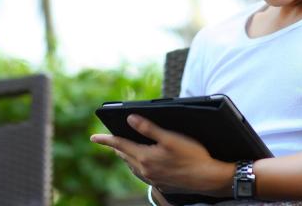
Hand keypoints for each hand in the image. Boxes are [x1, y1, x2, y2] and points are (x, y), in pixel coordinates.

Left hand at [90, 114, 233, 194]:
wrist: (208, 177)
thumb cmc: (192, 155)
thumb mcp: (171, 137)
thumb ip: (149, 128)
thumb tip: (130, 119)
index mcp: (145, 157)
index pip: (120, 145)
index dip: (106, 140)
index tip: (93, 137)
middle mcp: (145, 170)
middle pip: (124, 156)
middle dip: (115, 147)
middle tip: (107, 140)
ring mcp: (152, 178)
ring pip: (131, 165)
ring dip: (125, 156)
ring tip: (121, 149)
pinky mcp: (160, 182)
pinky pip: (140, 172)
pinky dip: (135, 164)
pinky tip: (141, 162)